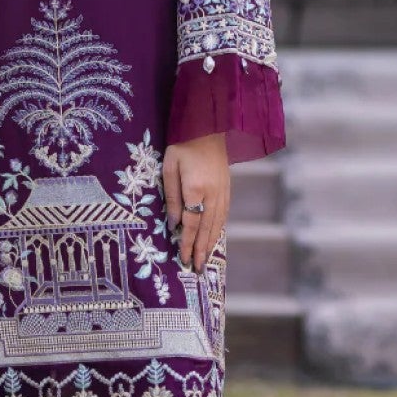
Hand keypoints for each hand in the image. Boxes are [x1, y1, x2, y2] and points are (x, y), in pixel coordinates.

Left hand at [162, 134, 230, 271]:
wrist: (208, 126)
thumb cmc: (182, 146)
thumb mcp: (169, 168)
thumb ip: (172, 197)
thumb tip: (175, 223)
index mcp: (196, 189)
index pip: (192, 223)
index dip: (188, 243)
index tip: (185, 259)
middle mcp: (213, 194)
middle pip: (206, 228)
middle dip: (201, 250)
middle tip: (198, 269)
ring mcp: (223, 192)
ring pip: (217, 223)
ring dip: (211, 243)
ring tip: (206, 260)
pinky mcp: (227, 188)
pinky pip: (224, 214)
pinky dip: (218, 229)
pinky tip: (214, 238)